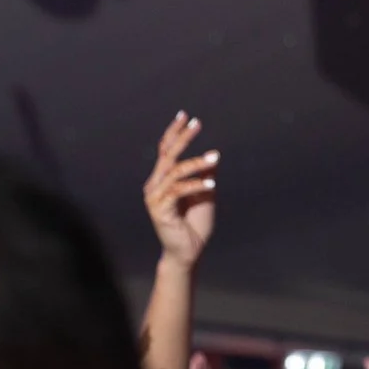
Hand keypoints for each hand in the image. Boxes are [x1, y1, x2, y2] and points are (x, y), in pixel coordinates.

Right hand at [144, 111, 217, 269]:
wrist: (189, 251)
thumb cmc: (195, 225)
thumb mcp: (205, 195)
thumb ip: (205, 176)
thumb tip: (213, 157)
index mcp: (163, 180)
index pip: (166, 150)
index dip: (175, 132)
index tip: (186, 116)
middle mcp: (155, 185)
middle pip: (167, 155)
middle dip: (182, 137)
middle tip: (198, 124)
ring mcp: (155, 197)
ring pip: (174, 171)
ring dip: (196, 163)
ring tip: (214, 157)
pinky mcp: (159, 210)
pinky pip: (178, 191)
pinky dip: (195, 185)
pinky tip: (211, 183)